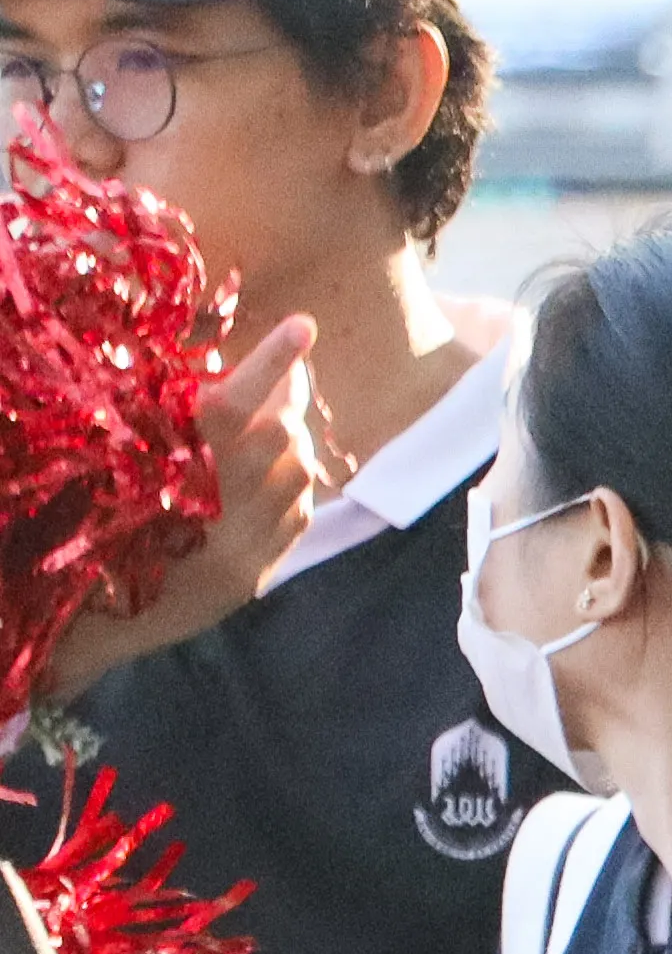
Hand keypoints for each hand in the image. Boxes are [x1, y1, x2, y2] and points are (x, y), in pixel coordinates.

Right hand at [40, 317, 313, 698]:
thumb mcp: (117, 465)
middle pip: (281, 433)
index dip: (270, 364)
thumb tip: (222, 375)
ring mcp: (249, 549)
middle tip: (284, 361)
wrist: (86, 628)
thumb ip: (174, 424)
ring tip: (264, 420)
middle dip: (283, 395)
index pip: (235, 408)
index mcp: (175, 475)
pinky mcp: (260, 573)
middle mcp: (220, 516)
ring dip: (287, 439)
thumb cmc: (85, 536)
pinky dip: (289, 481)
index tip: (303, 325)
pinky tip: (264, 473)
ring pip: (297, 470)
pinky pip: (298, 509)